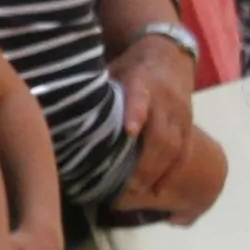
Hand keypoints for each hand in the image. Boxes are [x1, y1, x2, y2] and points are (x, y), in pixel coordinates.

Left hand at [108, 31, 196, 190]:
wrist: (168, 54)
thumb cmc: (129, 68)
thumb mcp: (112, 72)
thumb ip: (97, 96)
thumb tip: (60, 117)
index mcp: (142, 82)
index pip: (141, 98)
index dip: (137, 113)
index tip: (129, 131)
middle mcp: (166, 99)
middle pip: (161, 134)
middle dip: (146, 164)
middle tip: (127, 189)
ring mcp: (181, 113)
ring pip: (175, 148)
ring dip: (159, 174)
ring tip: (140, 195)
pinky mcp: (189, 125)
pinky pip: (185, 153)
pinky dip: (173, 174)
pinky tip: (160, 192)